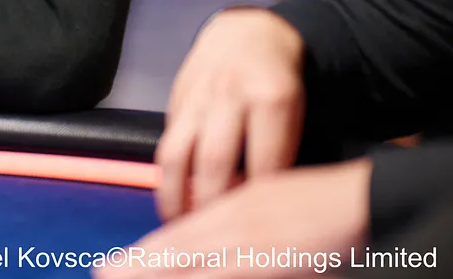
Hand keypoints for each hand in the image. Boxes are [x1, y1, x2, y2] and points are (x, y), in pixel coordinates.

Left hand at [93, 160, 369, 277]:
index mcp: (229, 207)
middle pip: (177, 251)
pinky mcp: (272, 259)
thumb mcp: (265, 200)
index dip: (144, 256)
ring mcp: (251, 241)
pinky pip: (232, 271)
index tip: (111, 268)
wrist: (364, 197)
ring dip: (159, 272)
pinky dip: (205, 276)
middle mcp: (233, 221)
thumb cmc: (318, 202)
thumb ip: (233, 218)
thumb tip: (203, 228)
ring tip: (120, 278)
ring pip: (195, 263)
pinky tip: (188, 278)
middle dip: (140, 268)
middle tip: (104, 276)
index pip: (178, 236)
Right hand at [155, 8, 306, 219]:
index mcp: (272, 98)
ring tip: (178, 222)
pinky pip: (166, 140)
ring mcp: (197, 94)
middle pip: (215, 161)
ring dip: (174, 193)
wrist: (250, 33)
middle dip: (211, 204)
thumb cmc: (280, 82)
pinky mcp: (175, 96)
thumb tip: (265, 203)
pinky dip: (167, 172)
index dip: (257, 202)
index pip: (264, 165)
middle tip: (212, 233)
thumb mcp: (298, 110)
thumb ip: (283, 152)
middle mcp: (230, 94)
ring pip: (177, 152)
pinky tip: (173, 194)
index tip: (253, 228)